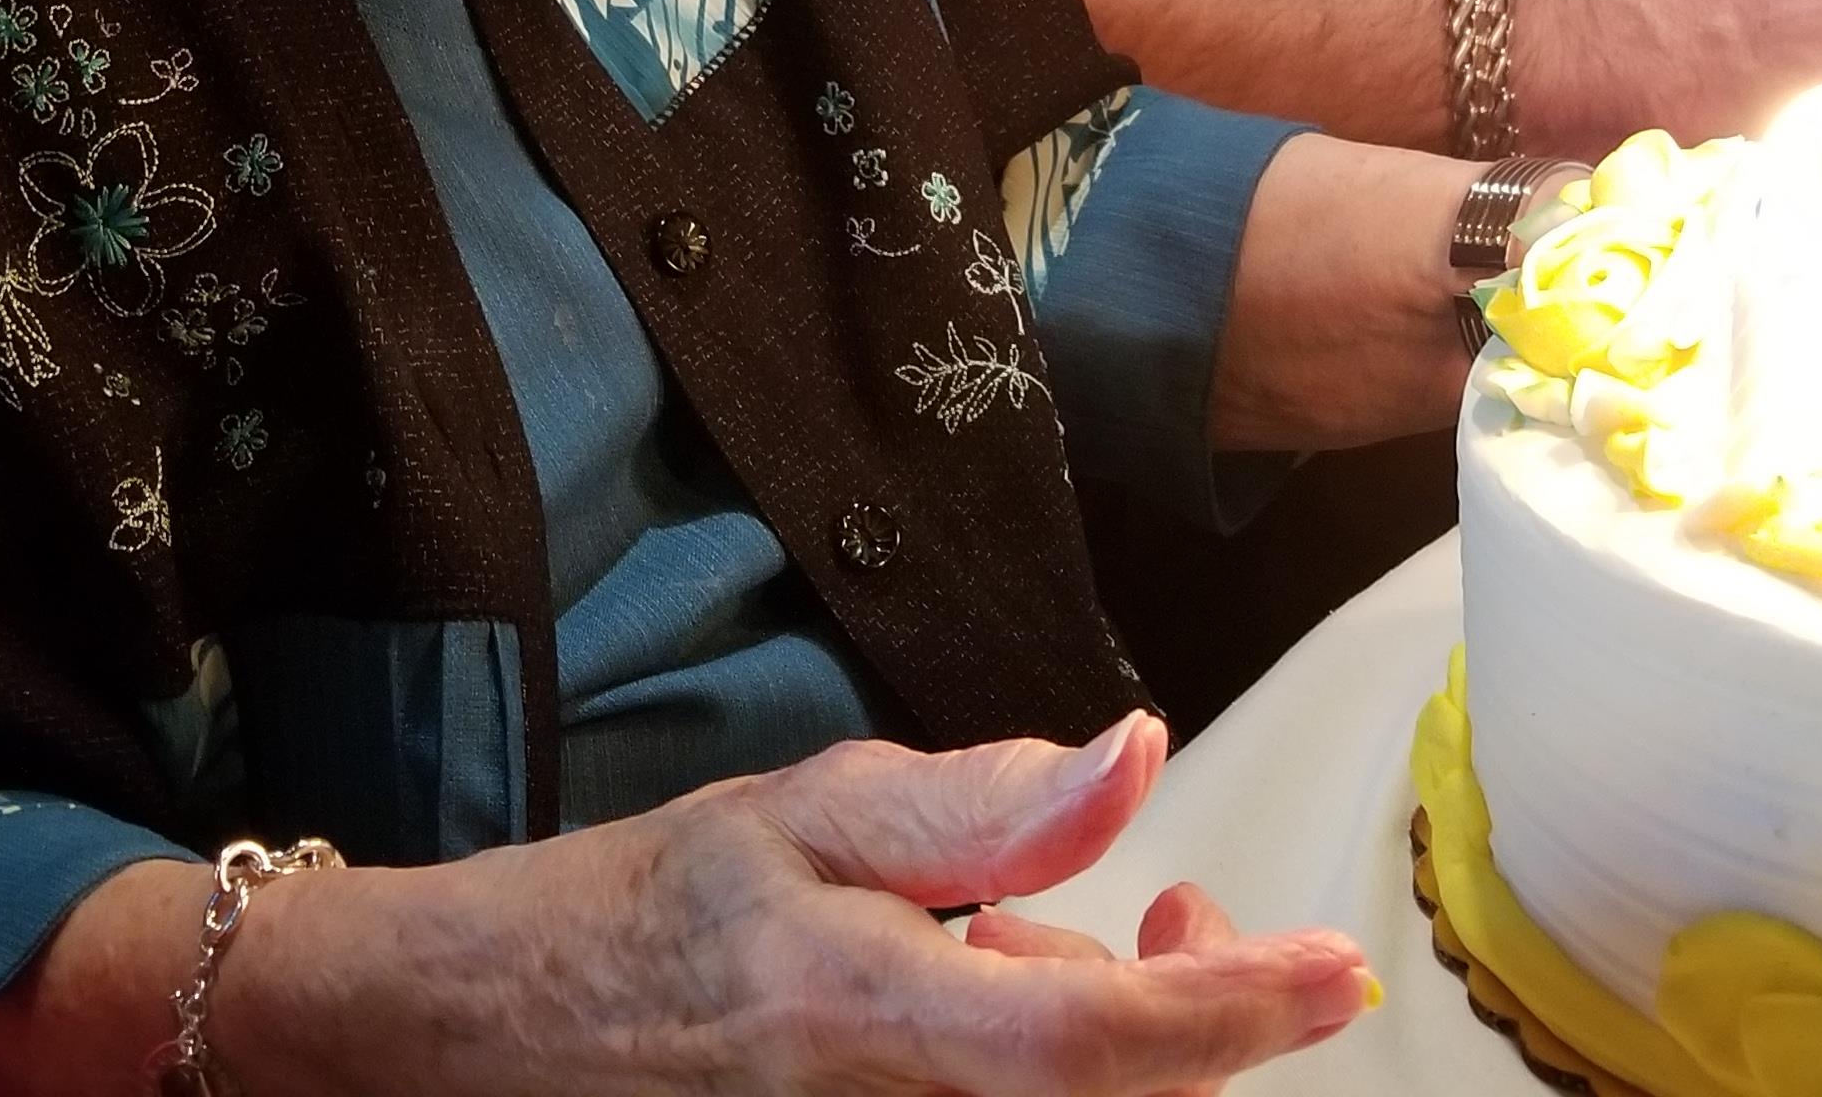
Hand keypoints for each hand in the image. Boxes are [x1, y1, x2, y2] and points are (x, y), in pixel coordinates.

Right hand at [237, 713, 1371, 1095]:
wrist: (487, 1036)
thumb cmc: (637, 916)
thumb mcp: (801, 813)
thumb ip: (980, 803)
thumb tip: (1137, 758)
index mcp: (866, 1017)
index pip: (1101, 1040)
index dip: (1236, 1010)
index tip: (1334, 971)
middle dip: (1190, 1007)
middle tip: (1180, 903)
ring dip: (1103, 1031)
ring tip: (1020, 949)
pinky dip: (1039, 1063)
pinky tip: (981, 1003)